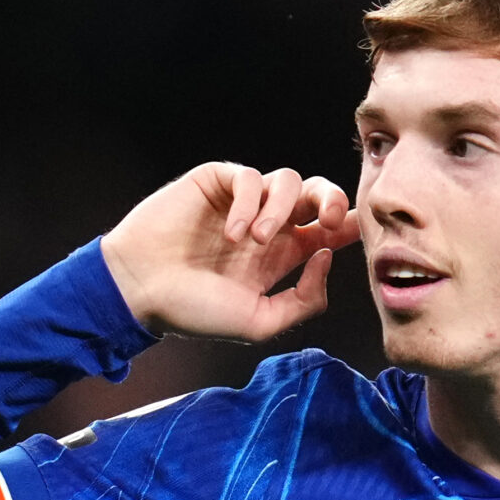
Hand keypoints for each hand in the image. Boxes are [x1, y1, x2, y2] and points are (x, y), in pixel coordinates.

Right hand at [101, 162, 358, 340]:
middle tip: (327, 221)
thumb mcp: (260, 322)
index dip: (349, 224)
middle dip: (333, 199)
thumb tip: (326, 257)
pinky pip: (249, 177)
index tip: (359, 231)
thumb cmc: (194, 312)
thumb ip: (303, 300)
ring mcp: (242, 202)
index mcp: (283, 256)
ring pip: (288, 180)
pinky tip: (232, 233)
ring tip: (255, 241)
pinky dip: (247, 202)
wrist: (140, 291)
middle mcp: (268, 224)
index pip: (329, 230)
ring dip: (280, 210)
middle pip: (319, 194)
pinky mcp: (216, 182)